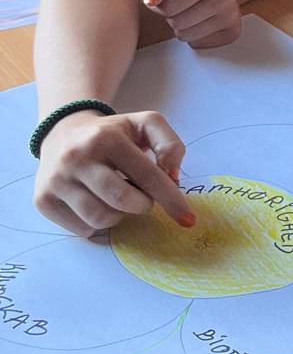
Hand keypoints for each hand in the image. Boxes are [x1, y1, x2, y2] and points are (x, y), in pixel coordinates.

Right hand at [33, 109, 195, 236]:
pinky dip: (97, 224)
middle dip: (143, 205)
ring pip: (101, 219)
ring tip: (118, 197)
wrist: (63, 134)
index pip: (147, 175)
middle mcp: (77, 158)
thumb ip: (170, 145)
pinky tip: (97, 202)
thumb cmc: (113, 133)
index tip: (187, 218)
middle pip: (123, 201)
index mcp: (107, 138)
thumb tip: (172, 178)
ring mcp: (56, 180)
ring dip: (120, 215)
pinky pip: (81, 229)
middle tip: (143, 197)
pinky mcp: (43, 200)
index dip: (171, 199)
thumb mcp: (146, 124)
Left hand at [144, 0, 241, 48]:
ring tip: (191, 9)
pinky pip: (197, 44)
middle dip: (172, 14)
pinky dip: (194, 35)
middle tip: (182, 1)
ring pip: (185, 36)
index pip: (167, 7)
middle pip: (177, 23)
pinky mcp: (233, 31)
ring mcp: (231, 16)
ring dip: (182, 25)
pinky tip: (201, 19)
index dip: (160, 3)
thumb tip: (151, 0)